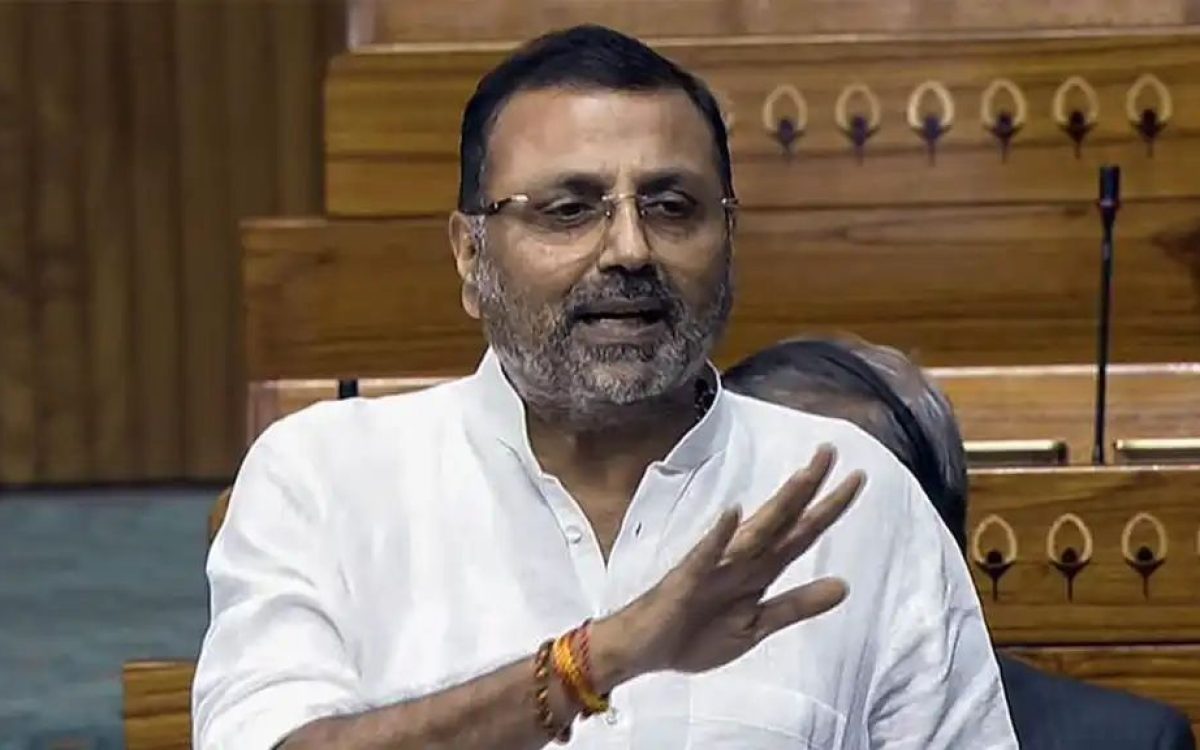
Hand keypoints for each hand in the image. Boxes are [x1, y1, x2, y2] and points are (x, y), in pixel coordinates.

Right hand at [591, 445, 861, 684]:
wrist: (645, 650)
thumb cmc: (696, 632)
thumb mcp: (757, 625)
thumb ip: (797, 605)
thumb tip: (845, 586)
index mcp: (759, 570)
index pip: (800, 533)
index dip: (828, 508)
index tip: (856, 477)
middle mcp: (741, 559)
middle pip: (782, 520)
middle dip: (808, 488)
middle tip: (831, 450)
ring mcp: (715, 566)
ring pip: (754, 531)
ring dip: (778, 505)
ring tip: (801, 478)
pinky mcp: (688, 579)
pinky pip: (706, 555)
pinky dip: (720, 535)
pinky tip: (733, 513)